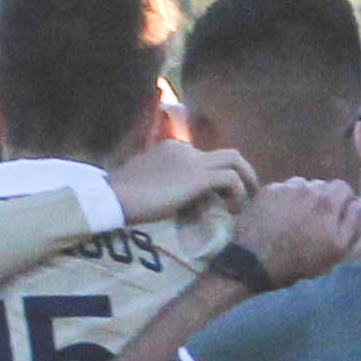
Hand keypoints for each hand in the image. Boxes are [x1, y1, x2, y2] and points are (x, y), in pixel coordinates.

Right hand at [105, 137, 255, 220]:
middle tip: (247, 196)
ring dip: (247, 181)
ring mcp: (192, 161)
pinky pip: (231, 179)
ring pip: (235, 160)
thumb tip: (161, 198)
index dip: (217, 175)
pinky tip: (233, 211)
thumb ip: (156, 183)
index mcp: (171, 148)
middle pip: (227, 154)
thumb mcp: (140, 183)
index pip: (204, 156)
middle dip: (242, 173)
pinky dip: (238, 194)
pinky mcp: (197, 177)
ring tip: (246, 204)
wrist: (113, 198)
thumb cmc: (118, 196)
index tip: (221, 195)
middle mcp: (184, 149)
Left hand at [232, 178, 360, 284]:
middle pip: (320, 186)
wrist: (256, 261)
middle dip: (321, 199)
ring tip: (294, 219)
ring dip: (301, 198)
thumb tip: (355, 204)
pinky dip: (282, 200)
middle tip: (313, 220)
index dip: (342, 199)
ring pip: (300, 186)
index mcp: (327, 202)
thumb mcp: (337, 250)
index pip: (342, 186)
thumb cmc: (300, 260)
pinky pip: (282, 190)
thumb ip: (352, 223)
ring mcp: (285, 188)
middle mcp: (307, 188)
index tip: (337, 212)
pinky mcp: (267, 191)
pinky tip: (277, 218)